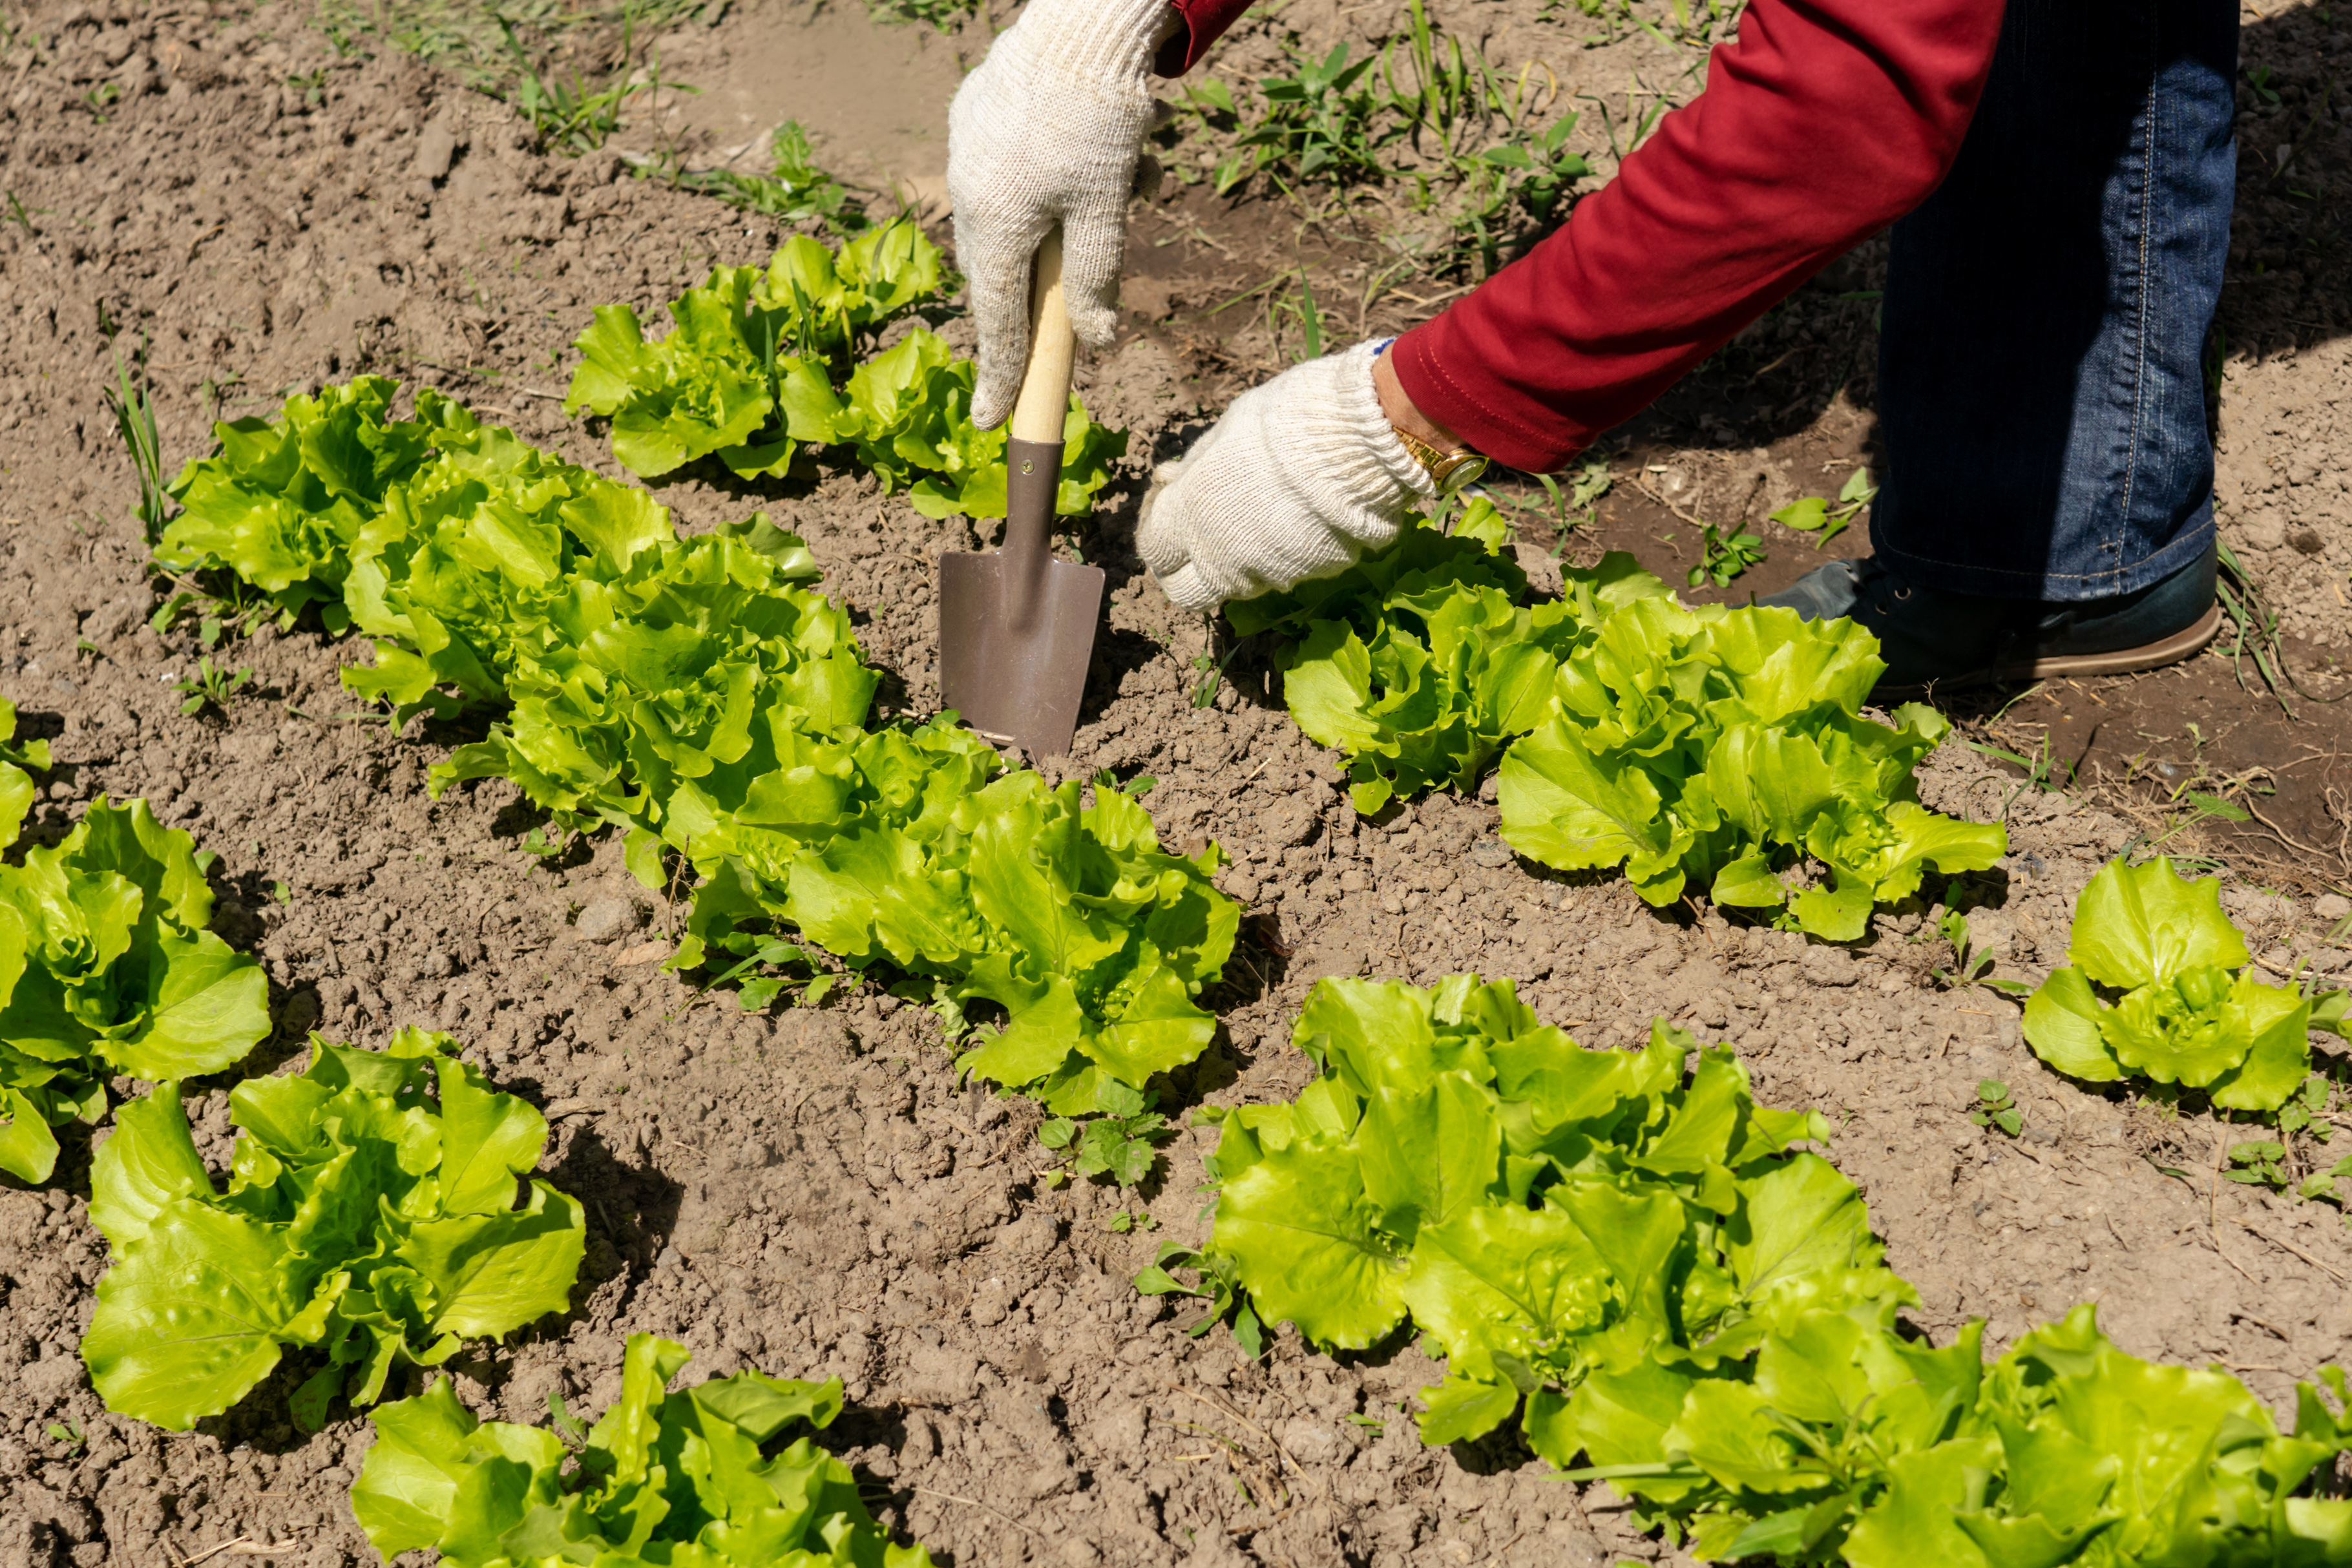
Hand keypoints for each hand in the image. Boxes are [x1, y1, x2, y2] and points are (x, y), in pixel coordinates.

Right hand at [947, 0, 1178, 428]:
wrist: (1083, 22)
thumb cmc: (1098, 117)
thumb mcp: (1107, 208)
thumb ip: (1097, 279)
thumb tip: (1097, 342)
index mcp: (994, 222)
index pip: (996, 320)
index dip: (999, 375)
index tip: (989, 421)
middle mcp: (968, 190)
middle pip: (1000, 271)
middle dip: (1039, 286)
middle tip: (1074, 292)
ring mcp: (967, 151)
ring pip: (1012, 219)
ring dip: (1063, 220)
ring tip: (1125, 177)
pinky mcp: (976, 116)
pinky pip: (1013, 171)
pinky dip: (1054, 177)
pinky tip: (1101, 145)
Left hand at [1138, 341, 1435, 612]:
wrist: (1360, 438)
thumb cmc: (1286, 419)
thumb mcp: (1227, 430)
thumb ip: (1198, 465)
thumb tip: (1173, 479)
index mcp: (1191, 514)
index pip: (1154, 552)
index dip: (1161, 535)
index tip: (1173, 514)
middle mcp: (1221, 556)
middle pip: (1187, 592)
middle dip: (1188, 572)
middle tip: (1204, 543)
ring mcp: (1267, 572)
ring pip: (1238, 586)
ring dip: (1238, 564)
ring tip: (1261, 520)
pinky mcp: (1310, 575)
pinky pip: (1285, 572)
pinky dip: (1283, 555)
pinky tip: (1300, 519)